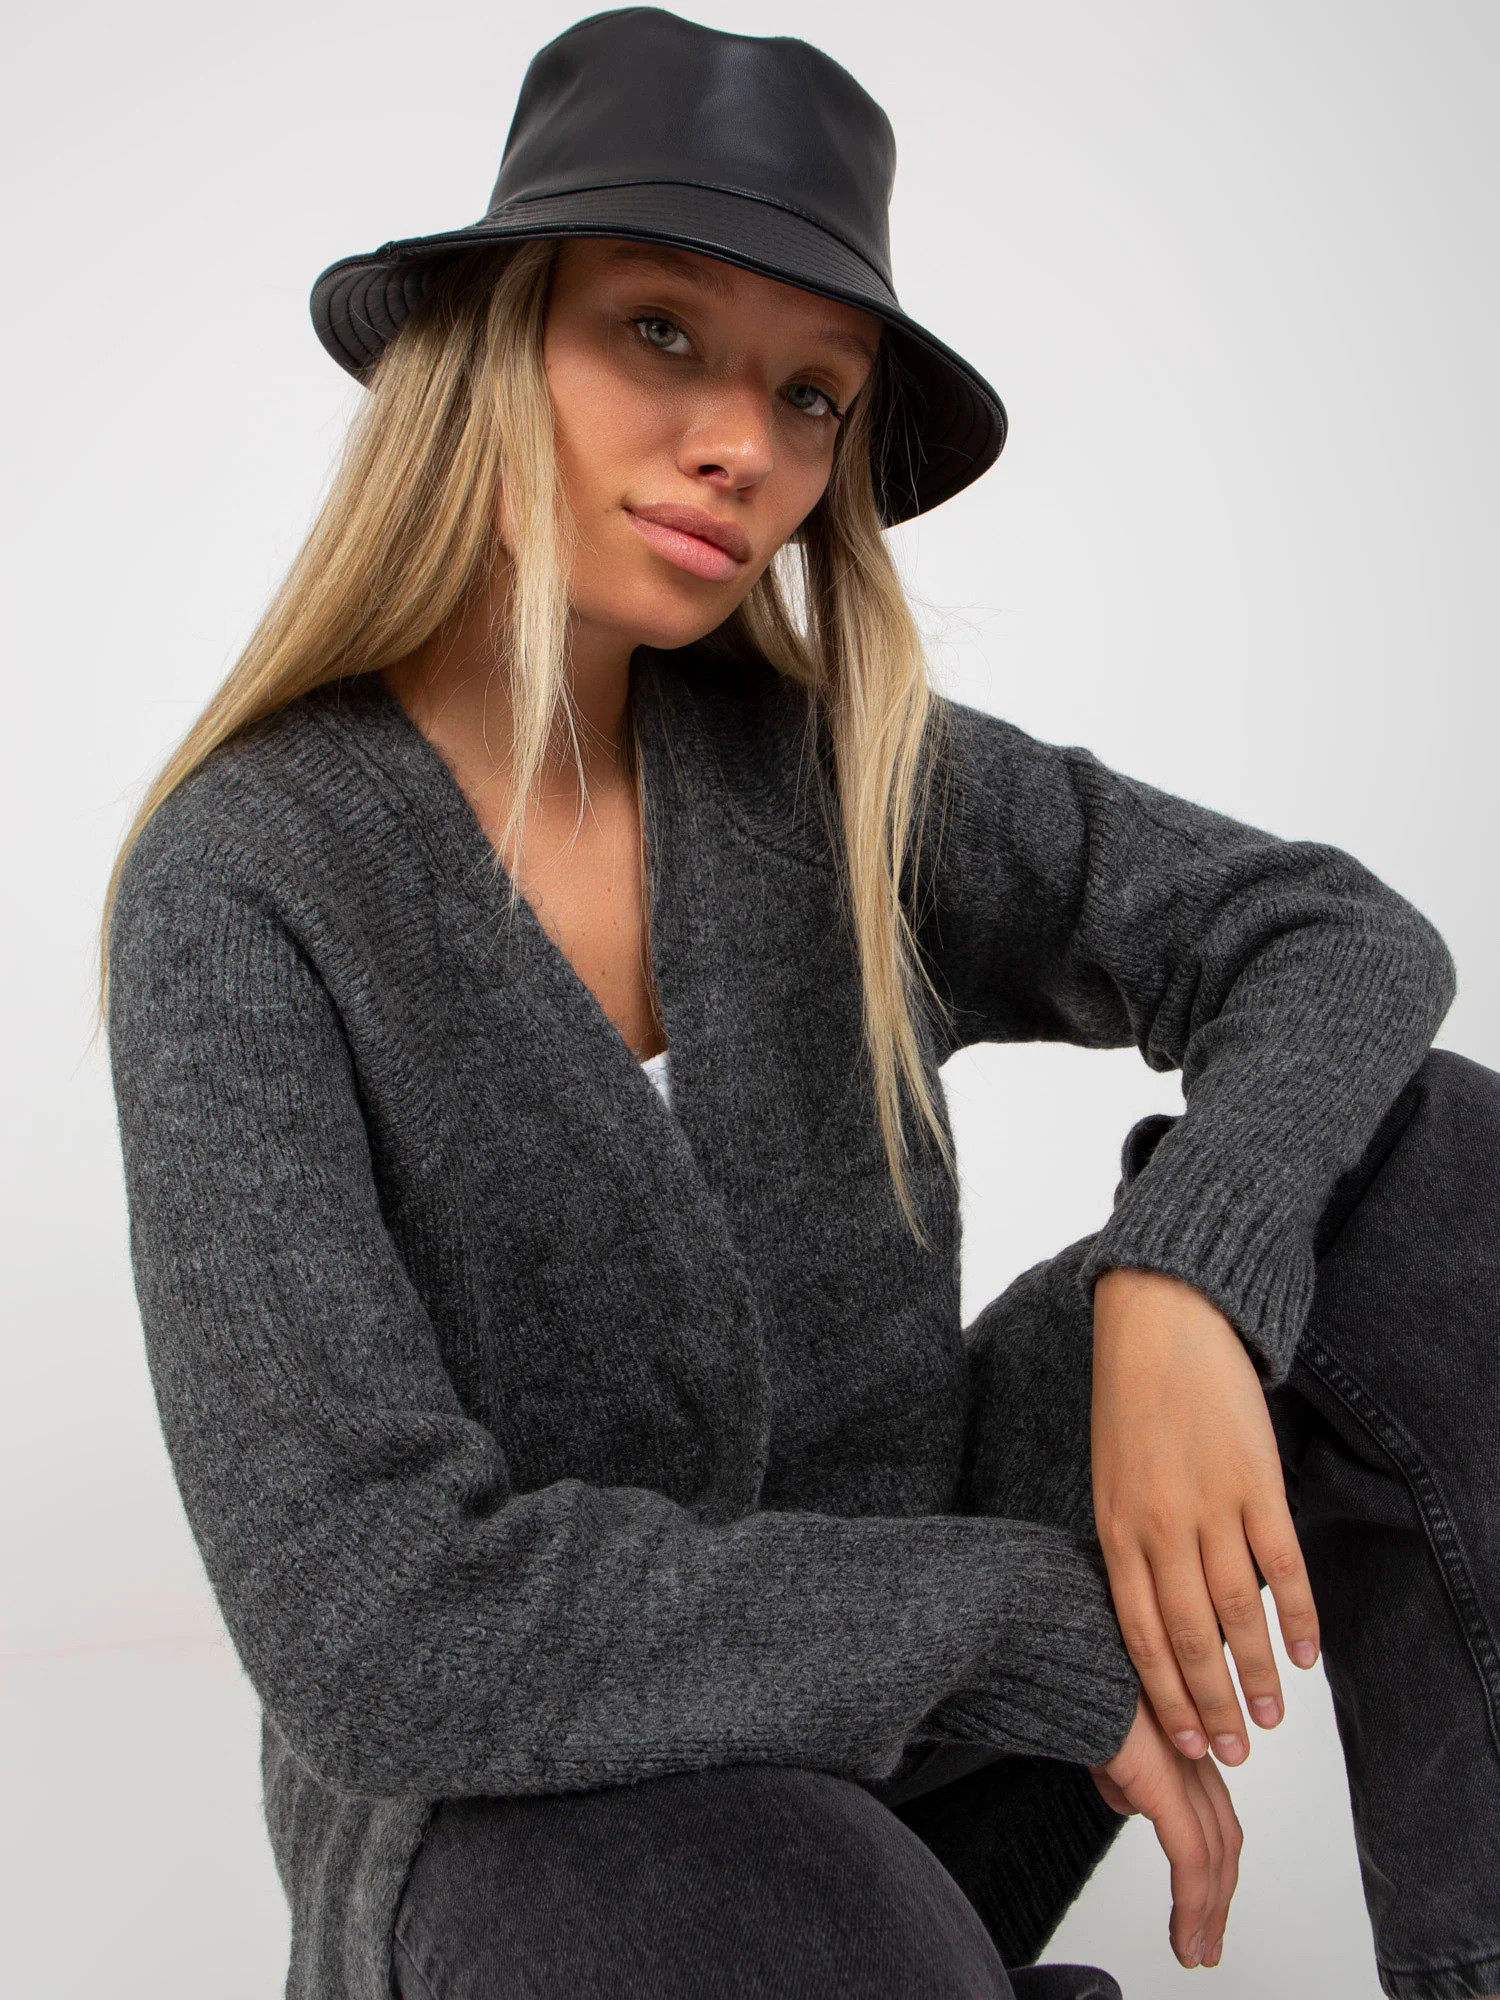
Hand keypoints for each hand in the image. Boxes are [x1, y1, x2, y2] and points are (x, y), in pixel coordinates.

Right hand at [1088, 1692, 1241, 1967]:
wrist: (1062, 1653)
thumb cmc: (1075, 1676)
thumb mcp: (1102, 1728)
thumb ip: (1122, 1764)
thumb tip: (1130, 1798)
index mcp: (1181, 1737)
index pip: (1212, 1811)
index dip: (1214, 1861)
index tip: (1207, 1901)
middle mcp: (1191, 1753)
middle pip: (1222, 1839)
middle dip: (1219, 1896)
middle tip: (1209, 1940)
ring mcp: (1183, 1768)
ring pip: (1213, 1857)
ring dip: (1208, 1914)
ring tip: (1196, 1952)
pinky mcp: (1164, 1786)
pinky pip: (1190, 1861)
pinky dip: (1194, 1907)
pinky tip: (1186, 1939)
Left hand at [1090, 1266, 1321, 1766]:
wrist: (1161, 1321)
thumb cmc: (1131, 1400)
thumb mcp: (1109, 1479)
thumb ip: (1130, 1546)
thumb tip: (1154, 1615)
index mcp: (1115, 1528)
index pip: (1139, 1633)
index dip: (1163, 1694)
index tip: (1182, 1742)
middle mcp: (1159, 1525)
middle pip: (1189, 1637)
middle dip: (1210, 1703)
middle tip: (1231, 1754)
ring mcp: (1210, 1503)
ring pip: (1236, 1611)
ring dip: (1257, 1673)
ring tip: (1270, 1718)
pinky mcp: (1255, 1480)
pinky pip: (1280, 1563)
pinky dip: (1296, 1612)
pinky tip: (1307, 1653)